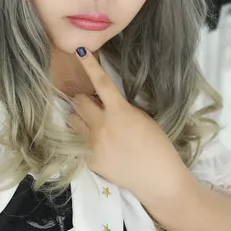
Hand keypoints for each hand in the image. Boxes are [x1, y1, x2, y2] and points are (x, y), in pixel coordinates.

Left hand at [67, 47, 184, 195]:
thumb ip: (121, 108)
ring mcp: (93, 143)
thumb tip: (104, 102)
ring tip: (94, 125)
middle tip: (96, 107)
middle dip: (85, 100)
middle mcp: (102, 125)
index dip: (89, 65)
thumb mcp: (143, 119)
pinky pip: (76, 140)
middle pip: (78, 101)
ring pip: (72, 119)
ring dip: (80, 117)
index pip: (100, 82)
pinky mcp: (89, 159)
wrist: (158, 179)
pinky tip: (98, 144)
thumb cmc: (158, 146)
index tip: (79, 51)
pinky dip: (83, 137)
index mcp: (120, 112)